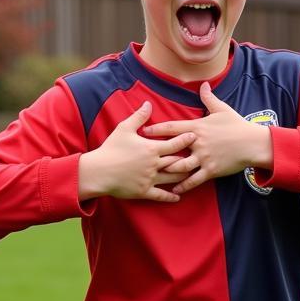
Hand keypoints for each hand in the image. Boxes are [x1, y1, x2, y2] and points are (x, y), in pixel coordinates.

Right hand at [78, 101, 195, 202]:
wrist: (99, 171)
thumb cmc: (111, 149)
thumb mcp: (124, 129)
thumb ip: (138, 116)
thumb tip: (148, 104)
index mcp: (151, 148)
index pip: (175, 144)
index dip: (186, 140)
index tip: (196, 136)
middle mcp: (154, 164)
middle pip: (177, 161)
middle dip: (190, 159)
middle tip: (201, 156)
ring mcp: (150, 179)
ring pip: (172, 178)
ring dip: (183, 176)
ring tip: (192, 175)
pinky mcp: (144, 191)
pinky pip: (160, 195)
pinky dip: (170, 197)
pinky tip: (178, 197)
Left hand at [143, 83, 273, 192]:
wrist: (253, 143)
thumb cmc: (237, 125)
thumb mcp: (222, 109)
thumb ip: (209, 98)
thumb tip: (204, 84)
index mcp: (197, 127)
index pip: (172, 127)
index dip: (156, 129)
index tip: (143, 132)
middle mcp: (197, 143)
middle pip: (172, 148)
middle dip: (156, 152)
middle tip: (141, 157)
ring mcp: (204, 157)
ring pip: (180, 166)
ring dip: (167, 170)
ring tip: (154, 174)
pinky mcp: (211, 170)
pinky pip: (194, 180)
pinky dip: (184, 185)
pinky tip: (174, 190)